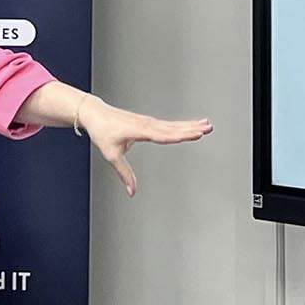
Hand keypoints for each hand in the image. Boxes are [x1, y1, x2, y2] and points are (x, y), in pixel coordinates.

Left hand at [76, 97, 211, 196]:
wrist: (96, 114)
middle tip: (209, 127)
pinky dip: (181, 124)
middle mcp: (147, 124)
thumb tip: (131, 190)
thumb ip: (124, 173)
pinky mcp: (148, 121)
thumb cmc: (102, 131)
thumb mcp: (111, 155)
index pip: (165, 135)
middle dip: (192, 127)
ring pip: (173, 124)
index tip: (196, 133)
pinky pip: (168, 124)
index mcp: (140, 130)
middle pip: (174, 128)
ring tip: (206, 124)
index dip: (181, 135)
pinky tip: (189, 125)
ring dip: (190, 124)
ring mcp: (148, 121)